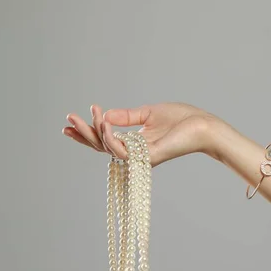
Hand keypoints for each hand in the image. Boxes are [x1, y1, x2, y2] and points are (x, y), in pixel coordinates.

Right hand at [62, 103, 221, 165]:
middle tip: (68, 119)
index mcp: (133, 143)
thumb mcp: (148, 113)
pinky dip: (110, 136)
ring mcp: (139, 158)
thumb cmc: (182, 119)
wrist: (203, 125)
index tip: (68, 123)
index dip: (86, 133)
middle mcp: (133, 153)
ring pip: (107, 148)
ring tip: (91, 114)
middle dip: (82, 134)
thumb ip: (126, 116)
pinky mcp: (146, 158)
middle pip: (100, 147)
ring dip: (95, 131)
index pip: (104, 140)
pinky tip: (104, 122)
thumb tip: (105, 115)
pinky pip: (121, 150)